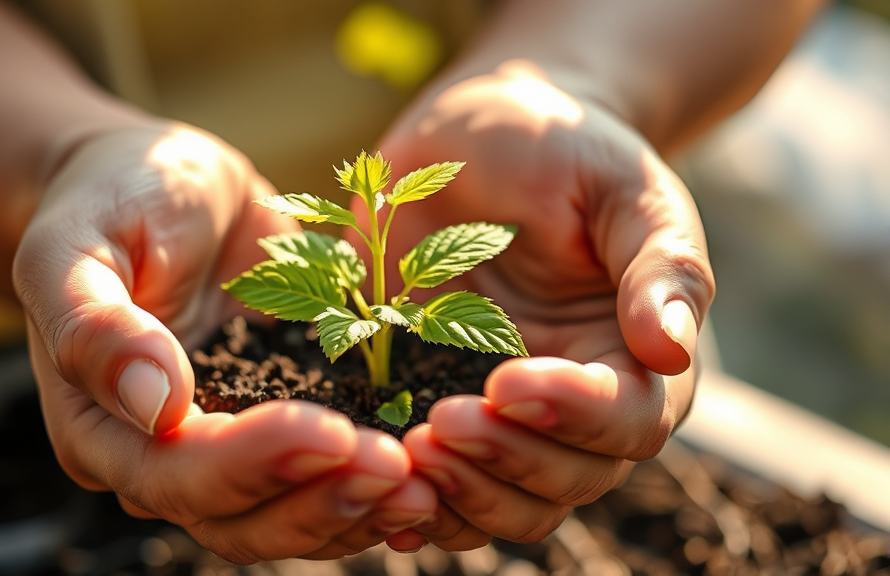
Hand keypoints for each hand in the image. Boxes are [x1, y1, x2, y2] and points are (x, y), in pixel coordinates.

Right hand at [13, 124, 435, 561]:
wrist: (163, 184)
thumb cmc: (111, 201)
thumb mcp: (76, 244)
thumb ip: (94, 325)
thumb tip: (155, 404)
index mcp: (101, 428)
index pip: (176, 475)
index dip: (254, 464)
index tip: (330, 431)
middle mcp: (166, 456)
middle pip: (241, 518)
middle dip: (320, 499)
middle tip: (396, 466)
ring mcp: (230, 445)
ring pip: (291, 515)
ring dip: (358, 508)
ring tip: (427, 483)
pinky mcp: (283, 421)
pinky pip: (327, 478)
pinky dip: (374, 486)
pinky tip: (429, 473)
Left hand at [364, 60, 714, 549]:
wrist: (482, 135)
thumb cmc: (566, 149)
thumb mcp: (623, 188)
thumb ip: (660, 266)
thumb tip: (673, 350)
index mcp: (634, 355)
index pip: (629, 421)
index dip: (574, 415)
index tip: (510, 380)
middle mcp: (576, 401)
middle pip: (566, 479)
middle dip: (507, 461)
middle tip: (442, 423)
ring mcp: (505, 412)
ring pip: (506, 501)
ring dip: (460, 494)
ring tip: (408, 453)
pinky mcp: (437, 402)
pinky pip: (440, 483)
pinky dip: (416, 501)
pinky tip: (378, 485)